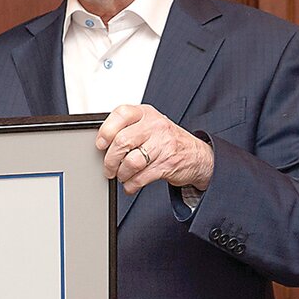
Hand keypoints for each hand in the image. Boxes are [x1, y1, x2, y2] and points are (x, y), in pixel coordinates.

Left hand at [96, 104, 213, 194]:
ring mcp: (162, 145)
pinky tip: (130, 184)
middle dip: (110, 159)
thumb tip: (102, 143)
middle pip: (122, 141)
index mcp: (146, 114)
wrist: (197, 155)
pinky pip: (140, 178)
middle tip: (108, 167)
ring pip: (130, 162)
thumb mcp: (150, 125)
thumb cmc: (167, 139)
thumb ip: (129, 128)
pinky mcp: (166, 164)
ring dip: (121, 174)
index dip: (106, 130)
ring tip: (121, 175)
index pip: (121, 114)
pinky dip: (131, 185)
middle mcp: (155, 126)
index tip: (100, 144)